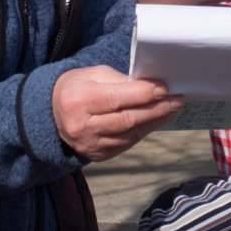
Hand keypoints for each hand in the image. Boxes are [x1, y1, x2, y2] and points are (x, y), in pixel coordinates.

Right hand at [52, 65, 181, 161]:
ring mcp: (90, 145)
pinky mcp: (98, 155)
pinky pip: (128, 142)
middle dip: (156, 108)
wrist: (53, 115)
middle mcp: (82, 127)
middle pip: (127, 119)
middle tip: (177, 98)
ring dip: (155, 120)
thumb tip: (150, 86)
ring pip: (131, 133)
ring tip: (173, 107)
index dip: (143, 94)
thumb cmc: (77, 87)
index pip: (116, 99)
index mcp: (78, 101)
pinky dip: (145, 130)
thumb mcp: (93, 75)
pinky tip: (157, 119)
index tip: (165, 87)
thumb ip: (119, 80)